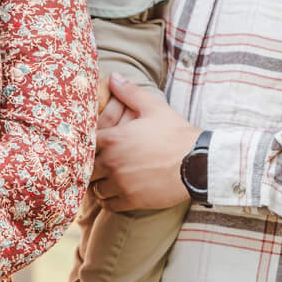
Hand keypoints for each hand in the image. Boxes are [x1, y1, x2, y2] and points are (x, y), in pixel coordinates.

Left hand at [92, 75, 197, 210]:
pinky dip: (109, 200)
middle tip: (98, 165)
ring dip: (99, 184)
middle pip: (86, 169)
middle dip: (90, 167)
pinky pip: (108, 204)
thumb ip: (130, 92)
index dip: (85, 146)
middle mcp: (112, 162)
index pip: (84, 145)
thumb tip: (113, 76)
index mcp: (113, 139)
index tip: (91, 147)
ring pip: (95, 189)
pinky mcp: (131, 200)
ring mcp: (121, 183)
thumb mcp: (154, 107)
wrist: (197, 162)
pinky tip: (116, 193)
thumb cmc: (176, 133)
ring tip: (107, 179)